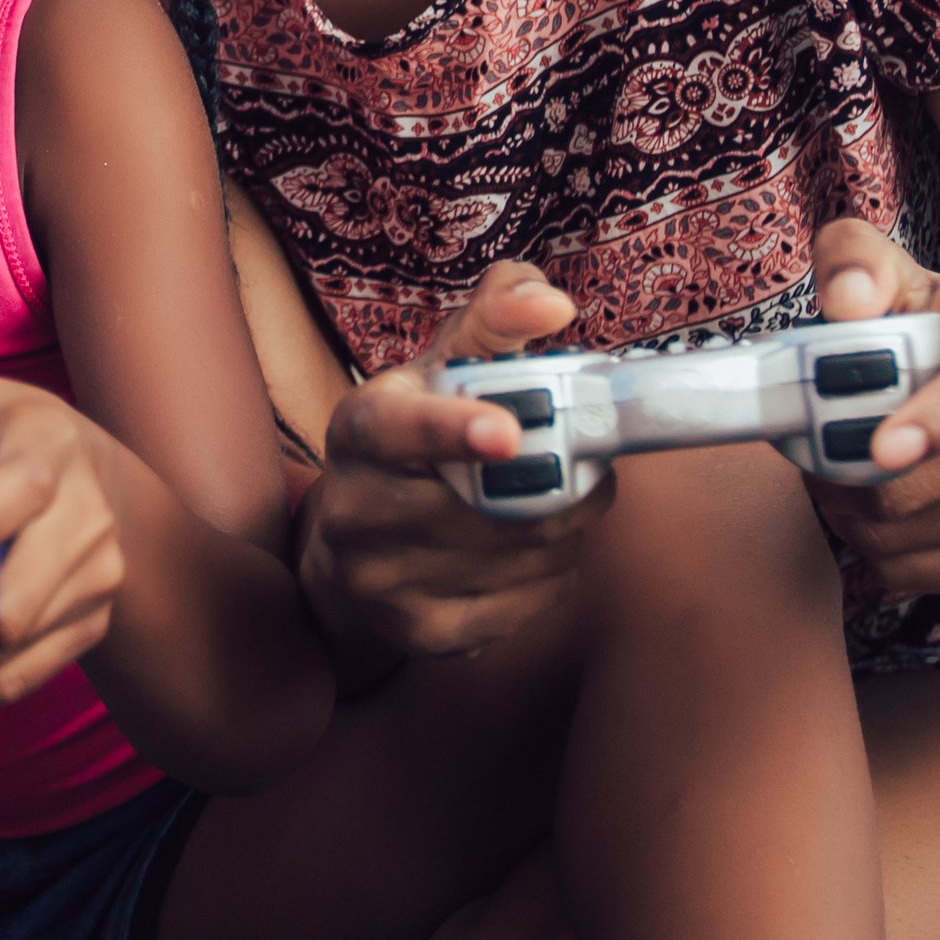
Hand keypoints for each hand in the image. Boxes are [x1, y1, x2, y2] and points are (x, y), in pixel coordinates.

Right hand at [301, 261, 611, 656]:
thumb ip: (494, 321)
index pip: (396, 430)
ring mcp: (384, 581)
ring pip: (522, 557)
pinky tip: (535, 551)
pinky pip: (527, 605)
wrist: (348, 547)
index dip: (452, 430)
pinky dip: (554, 575)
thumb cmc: (411, 438)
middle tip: (590, 464)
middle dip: (565, 484)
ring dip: (568, 529)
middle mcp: (357, 512)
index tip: (507, 430)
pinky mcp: (422, 634)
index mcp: (360, 431)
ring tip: (561, 503)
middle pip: (490, 506)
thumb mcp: (439, 368)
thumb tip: (553, 304)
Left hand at [804, 218, 939, 593]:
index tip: (879, 448)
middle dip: (862, 478)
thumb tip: (847, 302)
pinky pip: (936, 573)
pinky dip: (885, 554)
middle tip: (813, 462)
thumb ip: (857, 261)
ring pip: (935, 531)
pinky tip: (872, 521)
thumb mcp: (904, 281)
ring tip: (837, 485)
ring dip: (862, 519)